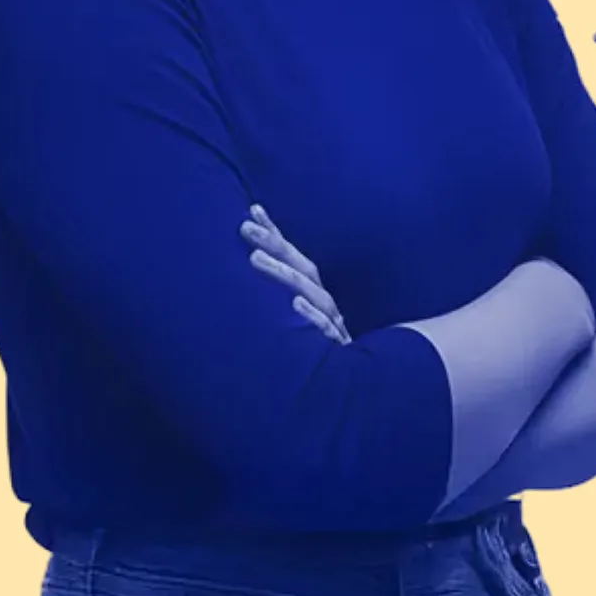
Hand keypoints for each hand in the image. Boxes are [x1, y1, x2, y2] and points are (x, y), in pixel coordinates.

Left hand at [240, 203, 349, 343]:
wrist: (350, 386)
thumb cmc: (313, 349)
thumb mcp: (298, 320)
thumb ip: (281, 297)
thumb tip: (249, 271)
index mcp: (314, 292)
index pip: (293, 257)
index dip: (275, 233)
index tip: (253, 210)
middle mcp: (323, 301)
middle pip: (301, 268)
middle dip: (274, 245)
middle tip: (245, 227)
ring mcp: (330, 322)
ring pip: (308, 292)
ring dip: (282, 274)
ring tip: (254, 258)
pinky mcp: (334, 347)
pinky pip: (321, 329)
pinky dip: (310, 315)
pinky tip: (294, 305)